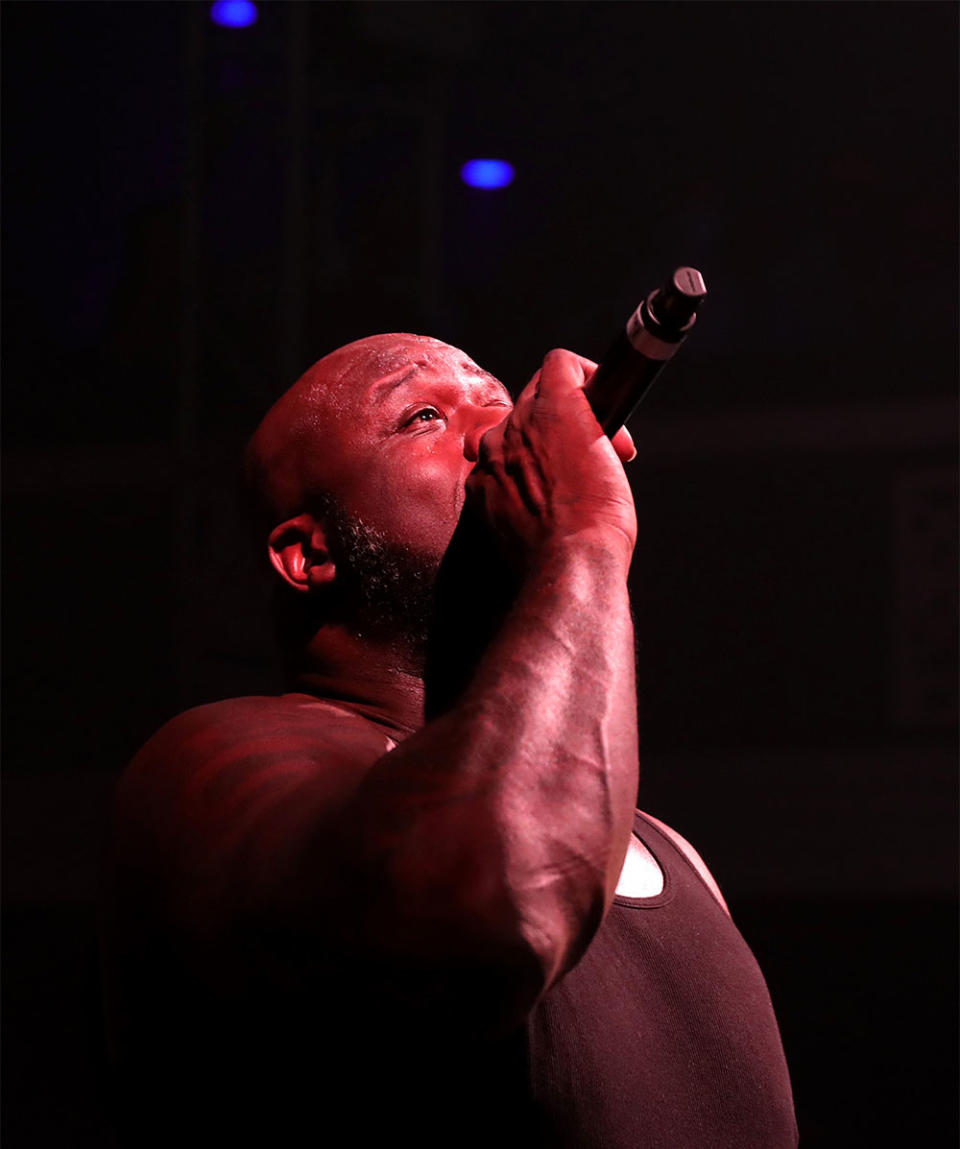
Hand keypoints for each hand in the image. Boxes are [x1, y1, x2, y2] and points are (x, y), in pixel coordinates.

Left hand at [466, 349, 637, 567]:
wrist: (569, 564)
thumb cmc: (600, 516)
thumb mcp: (612, 457)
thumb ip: (589, 430)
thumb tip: (584, 434)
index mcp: (553, 409)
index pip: (558, 364)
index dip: (582, 376)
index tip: (595, 401)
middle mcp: (513, 425)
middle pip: (531, 398)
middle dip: (560, 415)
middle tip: (588, 447)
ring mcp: (490, 458)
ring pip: (509, 435)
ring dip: (533, 447)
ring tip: (561, 479)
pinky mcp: (478, 490)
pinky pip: (493, 470)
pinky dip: (512, 480)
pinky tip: (536, 503)